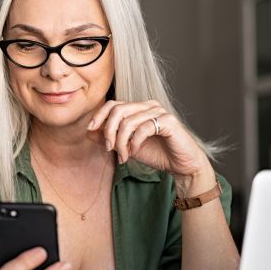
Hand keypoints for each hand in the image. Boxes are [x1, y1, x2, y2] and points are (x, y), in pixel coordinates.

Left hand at [85, 99, 210, 178]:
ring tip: (124, 156)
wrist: (181, 165)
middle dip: (109, 131)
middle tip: (109, 149)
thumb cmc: (156, 154)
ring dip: (121, 142)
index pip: (113, 104)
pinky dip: (134, 142)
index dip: (99, 115)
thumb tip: (89, 131)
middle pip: (118, 110)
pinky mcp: (169, 122)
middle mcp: (149, 106)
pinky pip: (143, 128)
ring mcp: (160, 112)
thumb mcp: (127, 146)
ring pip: (129, 121)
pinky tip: (134, 152)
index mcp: (139, 108)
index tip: (90, 129)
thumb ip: (109, 138)